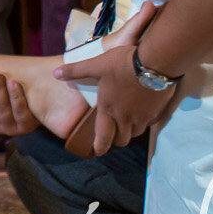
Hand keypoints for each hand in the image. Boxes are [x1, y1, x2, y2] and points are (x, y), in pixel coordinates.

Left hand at [54, 2, 172, 153]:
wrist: (156, 63)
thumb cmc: (122, 64)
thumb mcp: (96, 65)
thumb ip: (76, 71)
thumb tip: (55, 74)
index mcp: (109, 109)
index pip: (103, 137)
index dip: (99, 147)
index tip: (97, 151)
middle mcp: (126, 118)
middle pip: (121, 140)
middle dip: (116, 140)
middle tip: (112, 136)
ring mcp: (143, 116)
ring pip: (136, 133)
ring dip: (130, 131)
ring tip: (126, 124)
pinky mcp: (157, 111)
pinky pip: (149, 123)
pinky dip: (144, 122)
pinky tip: (142, 113)